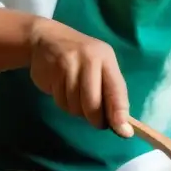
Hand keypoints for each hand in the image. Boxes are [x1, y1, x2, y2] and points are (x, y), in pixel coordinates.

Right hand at [27, 18, 132, 136]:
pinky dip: (62, 102)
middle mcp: (89, 58)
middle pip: (93, 102)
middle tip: (96, 120)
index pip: (116, 89)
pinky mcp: (51, 71)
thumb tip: (123, 126)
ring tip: (75, 96)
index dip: (119, 112)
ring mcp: (69, 63)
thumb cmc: (81, 59)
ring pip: (75, 105)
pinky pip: (60, 100)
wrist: (47, 39)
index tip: (123, 131)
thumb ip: (111, 93)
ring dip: (76, 110)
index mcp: (106, 58)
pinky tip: (62, 90)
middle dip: (95, 118)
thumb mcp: (100, 68)